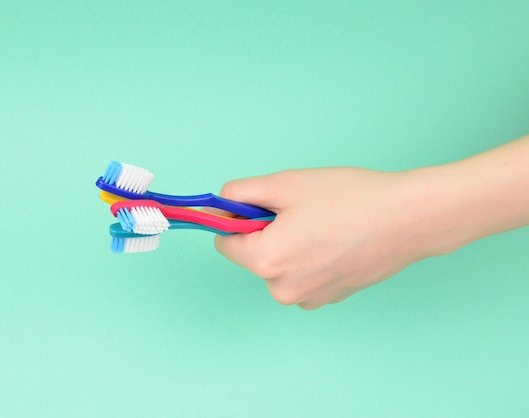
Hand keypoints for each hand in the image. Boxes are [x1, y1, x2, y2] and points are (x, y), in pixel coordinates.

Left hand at [214, 167, 445, 309]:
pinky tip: (336, 238)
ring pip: (280, 265)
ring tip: (323, 224)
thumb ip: (241, 192)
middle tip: (300, 210)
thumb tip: (221, 203)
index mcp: (267, 262)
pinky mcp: (330, 297)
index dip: (236, 218)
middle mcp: (283, 289)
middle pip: (253, 255)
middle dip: (267, 231)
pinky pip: (303, 274)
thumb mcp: (285, 183)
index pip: (225, 242)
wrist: (408, 219)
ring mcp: (309, 297)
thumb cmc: (350, 199)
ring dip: (290, 245)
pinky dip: (310, 257)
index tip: (256, 205)